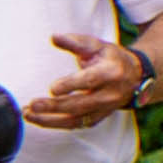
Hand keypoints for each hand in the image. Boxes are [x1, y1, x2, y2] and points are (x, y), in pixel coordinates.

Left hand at [24, 32, 142, 127]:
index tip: (52, 88)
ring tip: (28, 114)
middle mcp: (109, 94)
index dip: (71, 85)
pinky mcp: (97, 119)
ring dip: (50, 120)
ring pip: (75, 120)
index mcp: (110, 72)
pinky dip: (55, 123)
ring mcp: (104, 110)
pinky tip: (38, 118)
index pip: (90, 81)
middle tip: (33, 104)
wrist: (133, 77)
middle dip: (54, 107)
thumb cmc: (110, 58)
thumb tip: (54, 37)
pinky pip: (75, 125)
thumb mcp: (96, 45)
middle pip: (80, 104)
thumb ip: (74, 42)